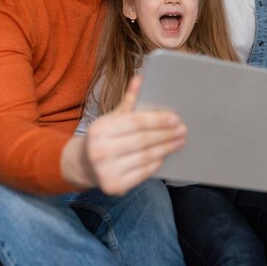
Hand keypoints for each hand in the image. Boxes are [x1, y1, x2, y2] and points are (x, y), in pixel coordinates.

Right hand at [69, 76, 186, 195]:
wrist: (83, 164)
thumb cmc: (103, 137)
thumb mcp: (112, 117)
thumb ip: (128, 100)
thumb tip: (140, 78)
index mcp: (101, 129)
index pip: (136, 122)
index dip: (158, 120)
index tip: (175, 118)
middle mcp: (100, 150)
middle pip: (143, 140)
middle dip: (166, 135)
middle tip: (183, 130)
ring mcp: (106, 171)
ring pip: (145, 157)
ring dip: (166, 149)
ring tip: (179, 142)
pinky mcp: (114, 186)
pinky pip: (142, 173)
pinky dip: (156, 163)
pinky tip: (165, 156)